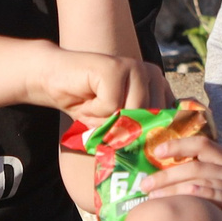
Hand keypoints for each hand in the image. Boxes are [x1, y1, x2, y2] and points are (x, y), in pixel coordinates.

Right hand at [27, 44, 167, 123]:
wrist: (55, 79)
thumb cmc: (88, 104)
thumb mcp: (119, 123)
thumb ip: (140, 130)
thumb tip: (154, 152)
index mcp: (159, 87)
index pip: (166, 122)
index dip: (142, 135)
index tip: (120, 127)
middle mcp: (153, 74)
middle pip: (148, 120)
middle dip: (121, 126)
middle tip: (102, 113)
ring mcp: (135, 68)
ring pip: (132, 113)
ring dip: (106, 118)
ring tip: (94, 106)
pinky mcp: (116, 68)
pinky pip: (112, 105)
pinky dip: (94, 110)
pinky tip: (87, 98)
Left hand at [138, 134, 221, 220]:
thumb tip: (197, 191)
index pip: (202, 144)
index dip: (177, 144)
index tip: (156, 151)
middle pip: (192, 163)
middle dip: (164, 172)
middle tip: (143, 182)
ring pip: (198, 178)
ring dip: (171, 185)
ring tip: (150, 195)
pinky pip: (217, 196)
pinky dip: (197, 194)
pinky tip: (181, 196)